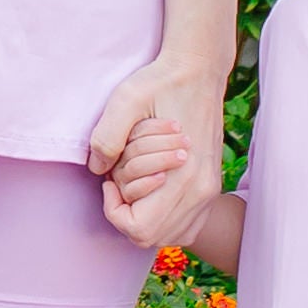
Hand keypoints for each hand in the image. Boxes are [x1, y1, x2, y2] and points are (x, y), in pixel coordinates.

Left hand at [87, 59, 225, 248]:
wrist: (198, 70)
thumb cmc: (160, 83)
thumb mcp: (125, 101)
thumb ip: (106, 138)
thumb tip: (97, 170)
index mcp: (183, 176)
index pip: (140, 229)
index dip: (115, 211)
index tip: (109, 181)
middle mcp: (201, 191)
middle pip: (152, 237)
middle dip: (127, 214)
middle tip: (119, 180)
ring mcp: (208, 191)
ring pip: (169, 235)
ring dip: (145, 218)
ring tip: (135, 184)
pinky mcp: (210, 187)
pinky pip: (186, 226)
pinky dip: (164, 219)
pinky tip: (152, 192)